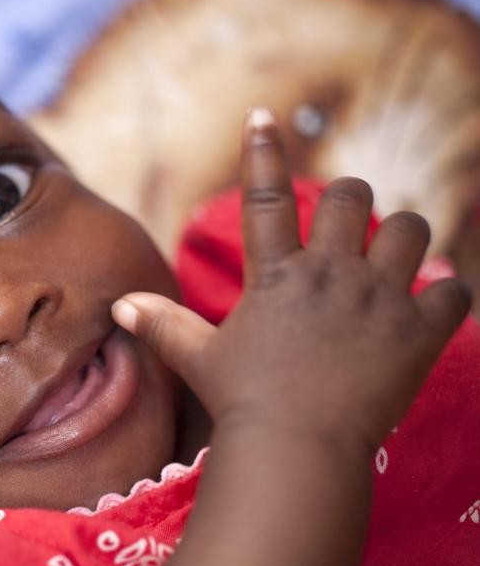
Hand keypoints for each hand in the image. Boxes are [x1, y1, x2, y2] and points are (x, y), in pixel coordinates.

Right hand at [113, 108, 471, 453]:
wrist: (297, 449)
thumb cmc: (241, 403)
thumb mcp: (197, 358)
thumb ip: (162, 325)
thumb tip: (120, 306)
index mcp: (276, 276)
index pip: (265, 199)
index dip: (262, 153)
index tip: (261, 116)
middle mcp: (329, 274)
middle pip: (353, 198)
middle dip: (351, 201)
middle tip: (347, 227)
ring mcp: (378, 300)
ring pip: (412, 230)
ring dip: (405, 238)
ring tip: (395, 260)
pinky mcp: (418, 333)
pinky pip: (454, 292)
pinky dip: (447, 295)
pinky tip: (433, 307)